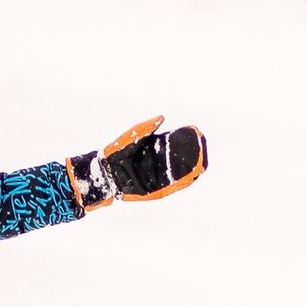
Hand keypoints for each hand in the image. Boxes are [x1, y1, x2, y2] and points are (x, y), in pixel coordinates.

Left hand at [68, 116, 206, 207]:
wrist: (104, 170)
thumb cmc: (116, 150)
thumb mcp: (132, 135)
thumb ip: (147, 127)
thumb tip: (163, 117)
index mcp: (154, 151)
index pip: (174, 147)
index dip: (187, 143)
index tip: (197, 136)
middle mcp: (157, 165)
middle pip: (180, 162)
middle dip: (192, 157)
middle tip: (203, 152)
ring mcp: (155, 177)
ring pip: (177, 176)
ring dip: (190, 171)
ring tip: (201, 165)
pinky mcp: (152, 189)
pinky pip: (169, 187)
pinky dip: (180, 183)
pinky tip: (190, 177)